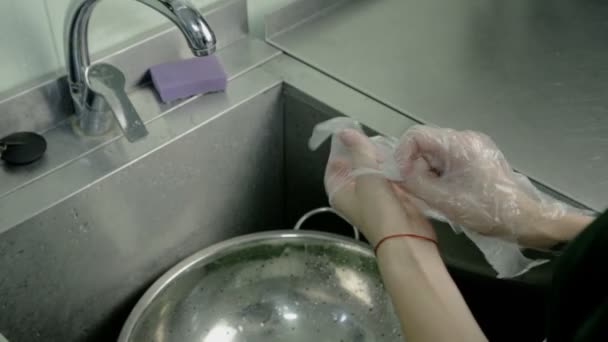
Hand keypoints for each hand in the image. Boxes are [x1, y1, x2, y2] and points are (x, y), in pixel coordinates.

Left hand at [324, 128, 434, 246]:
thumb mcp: (366, 175)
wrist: (406, 237)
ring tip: (388, 146)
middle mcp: (353, 194)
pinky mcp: (391, 197)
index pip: (334, 164)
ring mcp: (373, 196)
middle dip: (364, 152)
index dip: (342, 148)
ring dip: (381, 159)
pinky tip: (399, 158)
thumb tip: (345, 132)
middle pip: (355, 165)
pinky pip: (389, 176)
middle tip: (374, 138)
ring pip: (374, 169)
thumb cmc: (379, 210)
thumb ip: (358, 151)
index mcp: (339, 191)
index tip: (352, 131)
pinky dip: (393, 167)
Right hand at [395, 125, 576, 245]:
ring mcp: (473, 146)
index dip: (403, 155)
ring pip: (435, 152)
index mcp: (459, 144)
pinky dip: (440, 173)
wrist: (525, 220)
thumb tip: (394, 172)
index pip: (416, 135)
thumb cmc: (485, 210)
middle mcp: (466, 138)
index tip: (404, 176)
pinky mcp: (477, 156)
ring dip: (428, 171)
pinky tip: (447, 191)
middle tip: (419, 189)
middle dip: (416, 165)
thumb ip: (414, 183)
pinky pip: (448, 159)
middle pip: (425, 143)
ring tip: (435, 193)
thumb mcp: (444, 200)